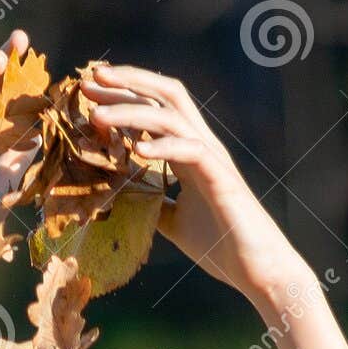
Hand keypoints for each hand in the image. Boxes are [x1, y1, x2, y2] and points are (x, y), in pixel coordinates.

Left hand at [80, 62, 305, 308]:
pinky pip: (190, 150)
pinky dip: (163, 145)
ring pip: (171, 117)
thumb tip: (125, 199)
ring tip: (98, 116)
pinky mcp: (221, 178)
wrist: (257, 270)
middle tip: (90, 78)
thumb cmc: (222, 247)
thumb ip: (154, 204)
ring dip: (131, 112)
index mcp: (190, 152)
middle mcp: (202, 145)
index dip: (125, 94)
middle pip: (165, 95)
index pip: (156, 108)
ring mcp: (213, 159)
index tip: (91, 91)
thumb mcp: (176, 224)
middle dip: (126, 83)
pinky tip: (137, 149)